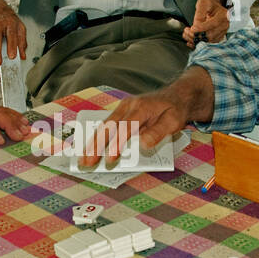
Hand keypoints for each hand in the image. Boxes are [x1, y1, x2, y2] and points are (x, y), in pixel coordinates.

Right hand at [79, 89, 194, 168]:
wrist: (175, 95)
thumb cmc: (174, 110)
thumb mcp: (174, 121)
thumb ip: (158, 132)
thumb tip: (143, 144)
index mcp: (141, 107)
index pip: (126, 127)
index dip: (117, 143)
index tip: (111, 158)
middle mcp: (128, 105)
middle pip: (108, 126)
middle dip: (96, 145)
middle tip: (87, 162)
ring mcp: (123, 107)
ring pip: (104, 125)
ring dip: (93, 142)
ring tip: (83, 159)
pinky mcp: (121, 112)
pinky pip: (107, 125)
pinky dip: (98, 137)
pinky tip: (91, 148)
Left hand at [182, 0, 231, 47]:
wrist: (212, 6)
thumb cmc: (208, 3)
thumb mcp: (203, 3)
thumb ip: (199, 14)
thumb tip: (196, 26)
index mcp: (224, 15)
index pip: (213, 24)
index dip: (202, 28)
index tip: (192, 28)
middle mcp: (225, 25)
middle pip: (211, 35)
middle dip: (196, 34)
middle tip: (186, 31)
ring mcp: (222, 32)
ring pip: (208, 41)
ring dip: (195, 40)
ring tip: (186, 34)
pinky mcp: (217, 37)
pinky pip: (208, 44)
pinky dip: (198, 43)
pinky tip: (190, 41)